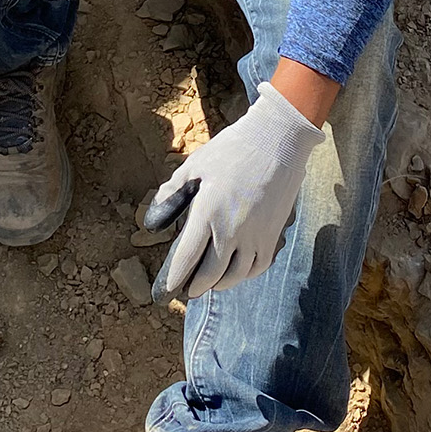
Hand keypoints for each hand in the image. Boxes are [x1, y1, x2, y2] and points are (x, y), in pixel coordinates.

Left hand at [141, 82, 322, 300]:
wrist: (277, 140)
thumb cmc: (231, 151)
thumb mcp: (194, 166)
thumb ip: (171, 195)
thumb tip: (153, 224)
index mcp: (208, 212)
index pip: (187, 258)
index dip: (174, 278)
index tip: (166, 291)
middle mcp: (232, 230)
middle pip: (211, 274)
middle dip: (195, 287)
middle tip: (186, 291)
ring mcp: (256, 235)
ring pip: (236, 275)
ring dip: (219, 284)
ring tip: (209, 284)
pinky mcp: (273, 234)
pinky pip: (258, 266)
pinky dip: (244, 275)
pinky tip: (235, 271)